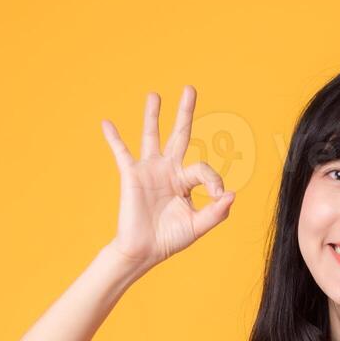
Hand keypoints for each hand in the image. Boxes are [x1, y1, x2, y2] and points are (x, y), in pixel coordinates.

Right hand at [100, 85, 233, 274]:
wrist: (144, 251)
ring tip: (154, 94)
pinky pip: (121, 152)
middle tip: (190, 89)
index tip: (218, 196)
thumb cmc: (170, 239)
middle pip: (179, 135)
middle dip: (185, 112)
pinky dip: (113, 138)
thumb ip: (217, 212)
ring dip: (153, 115)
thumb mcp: (198, 226)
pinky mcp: (131, 175)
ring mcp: (149, 170)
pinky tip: (106, 122)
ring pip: (152, 135)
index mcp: (186, 181)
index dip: (214, 180)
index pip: (203, 168)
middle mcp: (168, 170)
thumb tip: (233, 194)